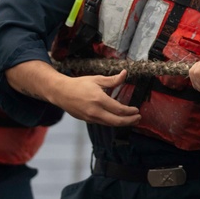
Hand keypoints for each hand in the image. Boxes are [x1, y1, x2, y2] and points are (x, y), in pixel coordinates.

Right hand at [6, 60, 140, 126]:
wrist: (61, 93)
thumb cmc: (79, 84)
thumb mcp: (97, 79)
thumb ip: (112, 80)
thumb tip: (125, 74)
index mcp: (99, 99)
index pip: (119, 109)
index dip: (130, 111)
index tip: (137, 110)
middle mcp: (95, 111)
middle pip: (116, 121)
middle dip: (129, 121)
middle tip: (138, 118)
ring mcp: (91, 118)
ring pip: (110, 124)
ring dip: (122, 123)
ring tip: (131, 120)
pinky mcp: (88, 120)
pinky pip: (103, 123)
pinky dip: (112, 122)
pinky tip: (117, 118)